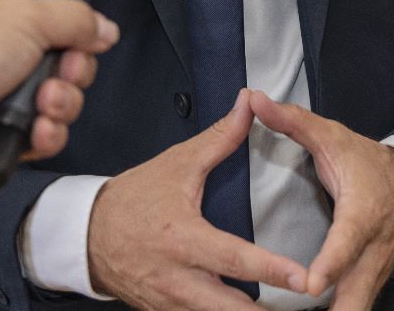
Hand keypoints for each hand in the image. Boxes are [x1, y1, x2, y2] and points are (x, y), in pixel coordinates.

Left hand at [0, 0, 118, 182]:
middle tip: (62, 72)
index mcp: (3, 15)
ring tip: (45, 104)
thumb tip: (107, 29)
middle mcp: (3, 54)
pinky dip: (47, 135)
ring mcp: (2, 97)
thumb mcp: (27, 15)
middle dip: (73, 73)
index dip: (75, 34)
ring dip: (62, 104)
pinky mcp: (2, 135)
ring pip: (60, 103)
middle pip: (67, 65)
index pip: (56, 21)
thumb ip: (76, 18)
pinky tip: (37, 129)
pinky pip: (44, 137)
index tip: (80, 40)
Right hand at [87, 89, 307, 309]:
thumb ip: (220, 138)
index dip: (272, 270)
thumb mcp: (177, 164)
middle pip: (231, 310)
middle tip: (306, 305)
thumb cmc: (135, 198)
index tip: (303, 278)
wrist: (86, 235)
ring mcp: (172, 303)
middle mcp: (179, 279)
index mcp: (184, 239)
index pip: (235, 260)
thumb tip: (250, 103)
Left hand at [248, 90, 393, 310]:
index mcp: (362, 212)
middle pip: (359, 294)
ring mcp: (374, 271)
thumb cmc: (365, 162)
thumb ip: (292, 122)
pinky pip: (354, 307)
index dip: (330, 265)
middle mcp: (372, 249)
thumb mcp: (332, 136)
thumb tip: (254, 99)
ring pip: (359, 307)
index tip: (311, 286)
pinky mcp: (370, 284)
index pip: (347, 242)